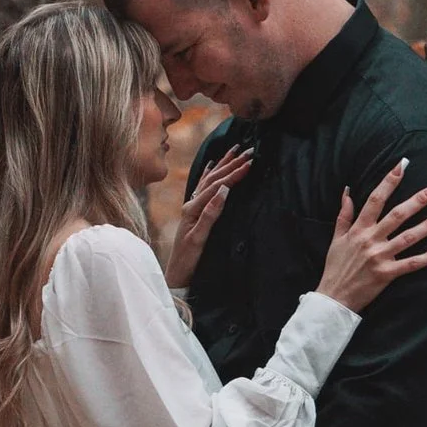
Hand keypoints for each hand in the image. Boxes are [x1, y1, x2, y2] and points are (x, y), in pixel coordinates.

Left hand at [164, 144, 252, 291]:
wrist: (176, 276)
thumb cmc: (188, 261)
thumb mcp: (200, 238)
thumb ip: (210, 214)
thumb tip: (223, 190)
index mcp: (193, 209)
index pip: (218, 186)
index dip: (234, 173)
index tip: (251, 161)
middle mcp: (190, 205)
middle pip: (213, 179)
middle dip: (232, 164)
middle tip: (250, 150)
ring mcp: (191, 208)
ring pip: (209, 180)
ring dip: (222, 164)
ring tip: (234, 150)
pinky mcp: (193, 213)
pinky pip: (202, 187)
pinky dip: (209, 174)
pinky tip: (212, 165)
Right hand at [315, 158, 426, 313]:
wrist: (333, 297)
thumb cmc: (335, 267)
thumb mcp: (336, 238)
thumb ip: (344, 214)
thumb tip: (347, 191)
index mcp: (359, 229)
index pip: (375, 199)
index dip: (390, 181)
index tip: (403, 165)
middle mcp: (371, 240)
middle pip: (398, 215)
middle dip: (419, 199)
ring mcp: (381, 257)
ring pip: (409, 237)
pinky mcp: (388, 274)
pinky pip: (413, 263)